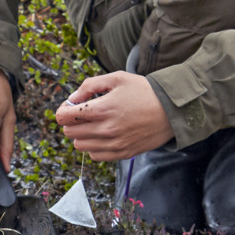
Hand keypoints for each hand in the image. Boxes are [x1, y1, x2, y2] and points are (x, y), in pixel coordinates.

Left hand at [53, 72, 173, 160]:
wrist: (171, 110)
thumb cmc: (144, 91)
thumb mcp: (116, 78)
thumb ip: (90, 85)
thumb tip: (73, 98)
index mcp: (101, 109)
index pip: (64, 117)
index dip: (63, 110)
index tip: (71, 106)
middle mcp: (105, 130)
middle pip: (69, 133)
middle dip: (72, 122)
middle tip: (83, 114)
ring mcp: (113, 144)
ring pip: (80, 146)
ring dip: (82, 135)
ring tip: (95, 124)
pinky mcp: (122, 154)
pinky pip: (95, 156)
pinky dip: (94, 146)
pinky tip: (103, 135)